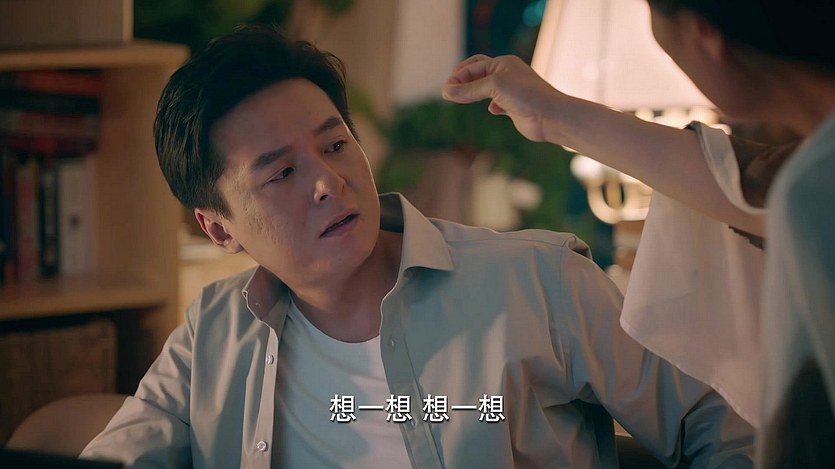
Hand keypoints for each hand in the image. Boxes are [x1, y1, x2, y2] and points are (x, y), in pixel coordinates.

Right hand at [442, 54, 562, 142]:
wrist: (550, 116)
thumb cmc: (526, 96)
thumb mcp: (494, 87)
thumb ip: (470, 89)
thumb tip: (446, 92)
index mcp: (503, 63)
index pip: (473, 66)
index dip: (457, 78)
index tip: (446, 92)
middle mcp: (506, 74)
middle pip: (477, 74)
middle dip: (462, 82)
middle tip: (448, 94)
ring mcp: (510, 91)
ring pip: (485, 90)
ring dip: (472, 94)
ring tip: (460, 100)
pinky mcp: (513, 107)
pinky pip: (495, 103)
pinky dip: (490, 105)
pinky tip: (492, 110)